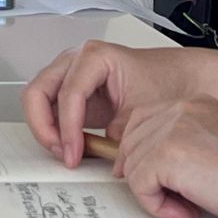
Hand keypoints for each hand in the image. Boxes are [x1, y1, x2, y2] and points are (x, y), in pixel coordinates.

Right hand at [23, 40, 194, 166]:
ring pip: (37, 98)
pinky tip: (69, 145)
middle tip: (61, 152)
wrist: (180, 78)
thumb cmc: (166, 83)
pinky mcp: (74, 89)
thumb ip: (118, 139)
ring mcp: (72, 72)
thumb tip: (100, 161)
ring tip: (65, 151)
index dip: (68, 129)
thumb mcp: (143, 114)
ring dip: (45, 127)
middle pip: (38, 91)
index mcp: (95, 57)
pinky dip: (52, 127)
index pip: (68, 95)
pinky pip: (49, 106)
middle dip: (44, 126)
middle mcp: (77, 60)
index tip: (73, 154)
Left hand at [116, 95, 217, 217]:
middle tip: (168, 200)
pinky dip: (157, 206)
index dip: (142, 153)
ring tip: (186, 208)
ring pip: (133, 164)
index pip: (143, 120)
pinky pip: (139, 185)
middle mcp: (181, 109)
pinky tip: (186, 212)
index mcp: (195, 104)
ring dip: (154, 194)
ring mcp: (171, 128)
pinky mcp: (167, 154)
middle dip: (143, 174)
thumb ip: (189, 147)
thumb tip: (159, 169)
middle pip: (131, 139)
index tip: (150, 178)